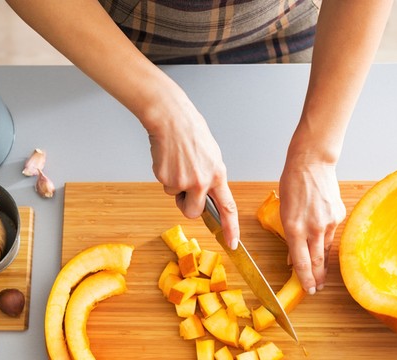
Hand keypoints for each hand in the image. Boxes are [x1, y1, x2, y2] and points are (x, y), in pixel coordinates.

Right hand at [146, 96, 239, 249]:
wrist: (171, 119)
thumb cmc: (191, 133)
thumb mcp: (211, 155)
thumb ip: (211, 177)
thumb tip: (207, 193)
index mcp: (217, 175)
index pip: (228, 208)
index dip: (231, 228)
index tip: (231, 243)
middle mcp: (202, 181)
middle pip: (194, 212)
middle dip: (187, 206)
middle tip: (184, 189)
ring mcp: (183, 181)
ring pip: (176, 197)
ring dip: (175, 185)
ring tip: (178, 162)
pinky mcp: (166, 178)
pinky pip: (165, 185)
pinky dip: (164, 175)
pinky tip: (168, 159)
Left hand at [279, 162, 345, 293]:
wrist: (312, 163)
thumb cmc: (292, 184)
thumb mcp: (283, 211)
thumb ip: (290, 234)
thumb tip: (293, 255)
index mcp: (294, 228)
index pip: (301, 261)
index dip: (305, 278)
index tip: (309, 290)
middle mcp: (313, 228)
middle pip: (317, 261)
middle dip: (317, 277)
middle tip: (317, 289)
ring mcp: (328, 222)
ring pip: (325, 248)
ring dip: (322, 262)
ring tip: (321, 273)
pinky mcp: (338, 215)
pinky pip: (331, 233)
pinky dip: (325, 239)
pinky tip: (322, 240)